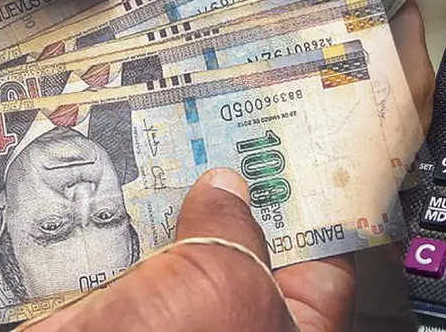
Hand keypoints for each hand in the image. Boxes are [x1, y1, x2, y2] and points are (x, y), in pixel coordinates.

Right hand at [19, 168, 353, 331]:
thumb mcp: (225, 280)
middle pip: (247, 246)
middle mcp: (237, 321)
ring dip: (171, 205)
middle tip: (228, 133)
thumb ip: (234, 226)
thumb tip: (224, 187)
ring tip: (174, 144)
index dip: (313, 209)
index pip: (323, 263)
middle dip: (234, 193)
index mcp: (288, 327)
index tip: (299, 155)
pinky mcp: (124, 312)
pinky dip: (122, 228)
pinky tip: (121, 183)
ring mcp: (179, 318)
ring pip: (183, 251)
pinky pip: (129, 262)